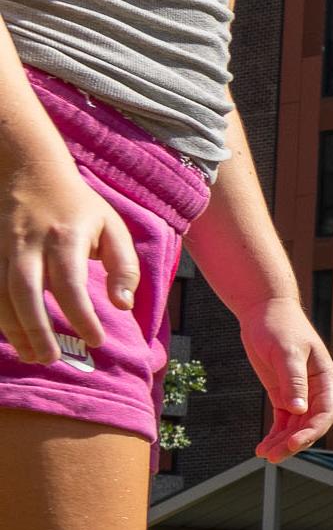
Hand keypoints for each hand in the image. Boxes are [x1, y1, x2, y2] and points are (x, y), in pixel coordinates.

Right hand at [0, 132, 137, 369]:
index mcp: (65, 238)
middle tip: (51, 358)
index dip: (82, 316)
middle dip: (37, 329)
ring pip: (0, 293)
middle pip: (26, 292)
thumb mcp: (113, 227)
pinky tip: (12, 334)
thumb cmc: (78, 207)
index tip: (96, 341)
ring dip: (13, 328)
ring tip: (33, 355)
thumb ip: (124, 267)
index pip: (71, 284)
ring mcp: (3, 247)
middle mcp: (29, 244)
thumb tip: (124, 305)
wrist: (28, 170)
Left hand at [240, 294, 332, 459]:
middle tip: (274, 456)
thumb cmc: (279, 326)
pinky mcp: (283, 394)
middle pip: (311, 424)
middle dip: (294, 442)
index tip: (293, 442)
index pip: (326, 412)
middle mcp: (316, 390)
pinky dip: (275, 434)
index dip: (312, 430)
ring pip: (296, 426)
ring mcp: (300, 394)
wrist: (265, 311)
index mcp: (325, 379)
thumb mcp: (285, 352)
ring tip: (264, 454)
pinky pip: (284, 420)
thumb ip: (293, 381)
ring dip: (282, 442)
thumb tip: (299, 409)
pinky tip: (262, 446)